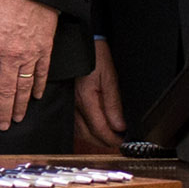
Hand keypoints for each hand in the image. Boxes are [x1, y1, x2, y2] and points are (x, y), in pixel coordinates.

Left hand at [0, 0, 61, 132]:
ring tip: (17, 118)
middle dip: (2, 111)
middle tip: (1, 125)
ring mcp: (30, 54)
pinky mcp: (44, 49)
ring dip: (20, 105)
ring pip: (24, 86)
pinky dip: (38, 86)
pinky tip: (36, 97)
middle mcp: (10, 56)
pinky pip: (41, 73)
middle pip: (5, 91)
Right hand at [74, 38, 124, 152]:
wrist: (80, 43)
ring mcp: (68, 105)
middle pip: (88, 135)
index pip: (100, 129)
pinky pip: (74, 124)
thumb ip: (114, 104)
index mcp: (86, 98)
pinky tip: (93, 130)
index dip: (112, 140)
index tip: (122, 144)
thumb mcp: (110, 77)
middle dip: (104, 142)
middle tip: (118, 143)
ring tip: (108, 138)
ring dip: (94, 138)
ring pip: (80, 132)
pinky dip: (85, 131)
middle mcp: (74, 105)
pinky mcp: (66, 103)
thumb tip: (119, 126)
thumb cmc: (95, 56)